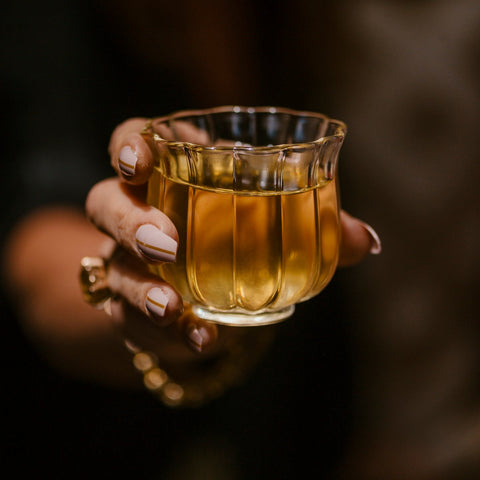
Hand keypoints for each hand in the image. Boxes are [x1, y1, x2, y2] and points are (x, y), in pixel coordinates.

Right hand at [85, 117, 380, 363]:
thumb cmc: (239, 229)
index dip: (127, 147)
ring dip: (140, 291)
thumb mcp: (272, 215)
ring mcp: (126, 262)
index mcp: (168, 169)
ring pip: (112, 268)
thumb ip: (317, 223)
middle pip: (107, 204)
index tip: (140, 162)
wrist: (203, 282)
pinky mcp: (130, 307)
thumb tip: (366, 240)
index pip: (130, 142)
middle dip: (131, 223)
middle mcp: (134, 211)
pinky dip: (164, 335)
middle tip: (167, 246)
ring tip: (174, 309)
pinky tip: (200, 341)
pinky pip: (132, 320)